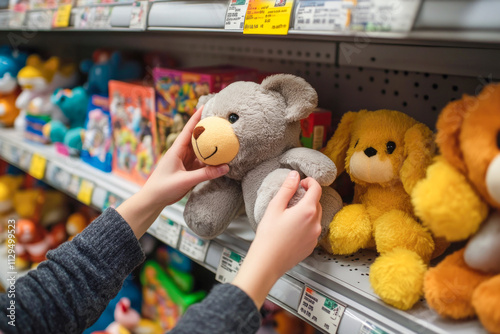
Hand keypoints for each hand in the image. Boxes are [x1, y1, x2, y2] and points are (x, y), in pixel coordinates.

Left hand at [117, 106, 228, 237]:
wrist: (153, 200)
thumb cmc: (163, 188)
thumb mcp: (185, 181)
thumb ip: (205, 174)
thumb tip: (225, 167)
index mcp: (176, 149)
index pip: (189, 129)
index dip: (198, 116)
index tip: (207, 105)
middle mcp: (182, 152)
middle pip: (197, 136)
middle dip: (208, 127)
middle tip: (221, 119)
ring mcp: (185, 161)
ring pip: (201, 149)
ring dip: (211, 144)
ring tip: (225, 136)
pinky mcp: (189, 170)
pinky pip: (203, 162)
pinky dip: (211, 159)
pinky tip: (221, 158)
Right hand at [232, 171, 321, 307]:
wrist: (267, 262)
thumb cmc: (268, 236)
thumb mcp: (275, 207)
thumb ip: (287, 189)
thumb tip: (295, 175)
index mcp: (307, 211)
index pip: (316, 189)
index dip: (310, 182)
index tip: (301, 182)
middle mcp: (316, 223)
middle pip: (317, 203)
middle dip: (308, 197)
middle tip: (294, 197)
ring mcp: (315, 236)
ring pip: (316, 217)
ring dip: (308, 211)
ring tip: (291, 214)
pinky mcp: (311, 246)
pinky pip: (313, 230)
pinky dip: (306, 224)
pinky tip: (291, 228)